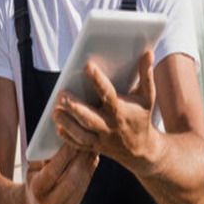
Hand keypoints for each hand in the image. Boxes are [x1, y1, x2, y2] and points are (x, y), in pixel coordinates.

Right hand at [24, 143, 98, 203]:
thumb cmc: (32, 183)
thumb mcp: (32, 170)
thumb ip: (45, 157)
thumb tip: (63, 141)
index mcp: (36, 190)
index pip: (53, 170)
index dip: (66, 155)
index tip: (74, 140)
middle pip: (70, 181)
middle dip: (82, 161)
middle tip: (89, 144)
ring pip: (79, 187)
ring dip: (88, 167)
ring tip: (93, 150)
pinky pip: (82, 192)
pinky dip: (88, 175)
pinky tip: (92, 161)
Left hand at [53, 51, 159, 174]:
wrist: (142, 150)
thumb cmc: (141, 116)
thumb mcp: (147, 96)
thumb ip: (146, 75)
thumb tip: (148, 53)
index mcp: (121, 111)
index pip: (108, 94)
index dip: (98, 80)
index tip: (88, 66)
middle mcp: (110, 126)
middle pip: (90, 118)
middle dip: (75, 107)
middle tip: (60, 94)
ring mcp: (101, 139)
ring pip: (82, 135)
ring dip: (68, 124)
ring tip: (55, 111)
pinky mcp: (95, 147)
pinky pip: (79, 145)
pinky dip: (68, 138)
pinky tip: (58, 128)